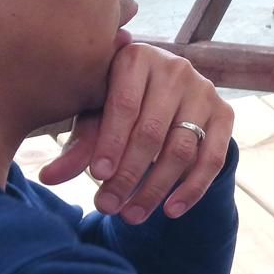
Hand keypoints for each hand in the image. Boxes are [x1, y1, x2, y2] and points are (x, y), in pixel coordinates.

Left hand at [38, 44, 234, 222]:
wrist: (164, 92)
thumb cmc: (119, 103)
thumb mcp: (96, 116)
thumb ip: (79, 146)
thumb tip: (48, 178)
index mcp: (136, 58)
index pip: (125, 105)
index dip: (112, 143)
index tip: (97, 176)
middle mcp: (175, 69)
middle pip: (153, 131)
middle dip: (129, 174)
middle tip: (108, 206)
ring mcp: (204, 90)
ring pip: (182, 149)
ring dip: (156, 188)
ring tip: (131, 215)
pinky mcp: (225, 113)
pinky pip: (213, 158)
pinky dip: (193, 189)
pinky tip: (171, 211)